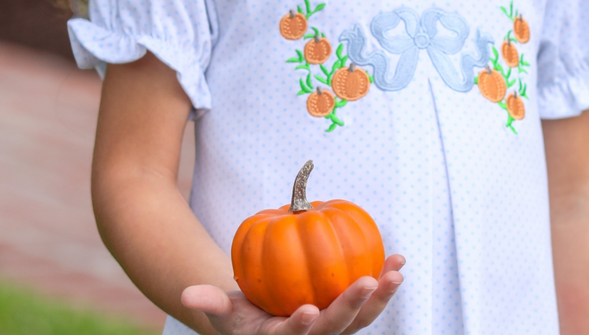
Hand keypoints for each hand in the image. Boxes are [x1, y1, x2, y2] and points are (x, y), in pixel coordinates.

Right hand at [181, 254, 404, 334]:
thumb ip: (211, 304)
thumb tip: (189, 294)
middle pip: (336, 329)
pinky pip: (371, 303)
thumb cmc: (244, 315)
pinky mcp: (350, 318)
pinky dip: (385, 284)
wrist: (268, 323)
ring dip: (381, 297)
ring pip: (362, 319)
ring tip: (396, 271)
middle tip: (367, 281)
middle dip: (352, 307)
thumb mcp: (225, 312)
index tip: (306, 311)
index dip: (300, 328)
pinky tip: (398, 261)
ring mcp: (336, 331)